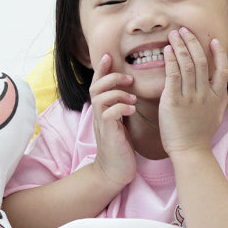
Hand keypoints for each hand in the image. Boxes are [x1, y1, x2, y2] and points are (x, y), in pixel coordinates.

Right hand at [88, 54, 137, 191]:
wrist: (114, 171)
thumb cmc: (121, 145)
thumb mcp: (121, 121)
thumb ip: (122, 105)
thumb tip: (132, 89)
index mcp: (102, 109)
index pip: (98, 84)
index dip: (101, 68)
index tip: (108, 55)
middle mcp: (99, 114)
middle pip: (95, 87)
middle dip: (111, 77)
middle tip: (129, 77)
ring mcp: (102, 124)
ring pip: (100, 98)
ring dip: (118, 93)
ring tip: (132, 97)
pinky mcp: (109, 134)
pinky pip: (109, 114)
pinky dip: (121, 108)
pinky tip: (132, 110)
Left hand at [159, 29, 227, 157]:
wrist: (190, 151)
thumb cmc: (200, 134)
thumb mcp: (217, 114)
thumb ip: (219, 97)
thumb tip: (220, 83)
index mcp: (217, 96)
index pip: (223, 69)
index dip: (218, 53)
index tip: (213, 40)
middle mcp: (205, 94)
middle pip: (201, 61)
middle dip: (193, 42)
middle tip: (184, 30)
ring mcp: (190, 97)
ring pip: (187, 65)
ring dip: (180, 46)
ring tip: (174, 34)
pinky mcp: (174, 101)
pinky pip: (173, 75)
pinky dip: (170, 60)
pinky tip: (166, 50)